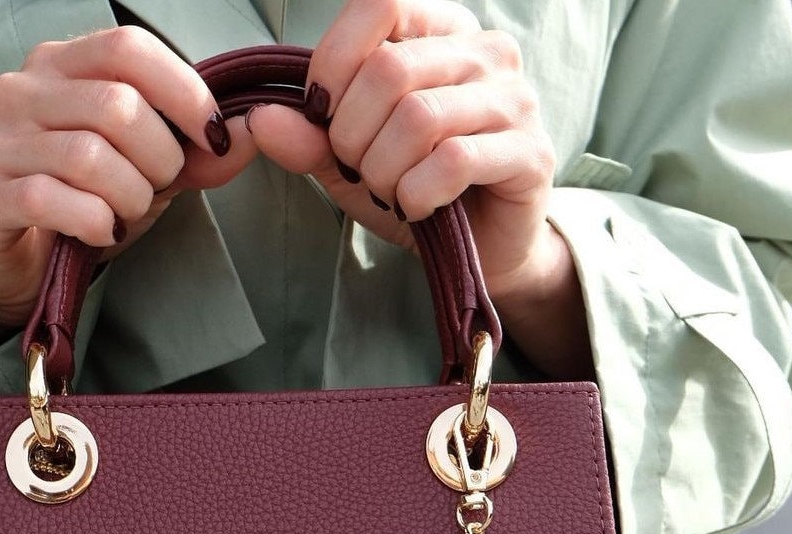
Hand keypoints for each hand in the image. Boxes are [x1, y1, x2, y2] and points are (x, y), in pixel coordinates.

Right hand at [0, 26, 255, 326]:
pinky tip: (99, 233)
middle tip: (156, 190)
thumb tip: (253, 130)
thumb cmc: (84, 206)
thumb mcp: (149, 175)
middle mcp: (21, 90)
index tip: (212, 137)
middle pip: (118, 106)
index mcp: (62, 66)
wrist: (20, 266)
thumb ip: (198, 154)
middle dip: (160, 160)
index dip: (184, 92)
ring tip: (124, 214)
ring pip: (89, 156)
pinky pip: (50, 198)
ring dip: (129, 197)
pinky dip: (92, 222)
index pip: (130, 47)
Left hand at [244, 0, 591, 376]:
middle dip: (352, 135)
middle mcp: (485, 52)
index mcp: (441, 32)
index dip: (333, 64)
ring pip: (419, 118)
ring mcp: (514, 100)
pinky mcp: (530, 153)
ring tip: (390, 193)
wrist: (477, 250)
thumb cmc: (417, 192)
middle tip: (359, 171)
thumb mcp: (350, 162)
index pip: (378, 5)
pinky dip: (417, 194)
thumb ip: (308, 137)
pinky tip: (418, 208)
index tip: (323, 118)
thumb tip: (260, 120)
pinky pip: (452, 162)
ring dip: (384, 172)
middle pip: (390, 69)